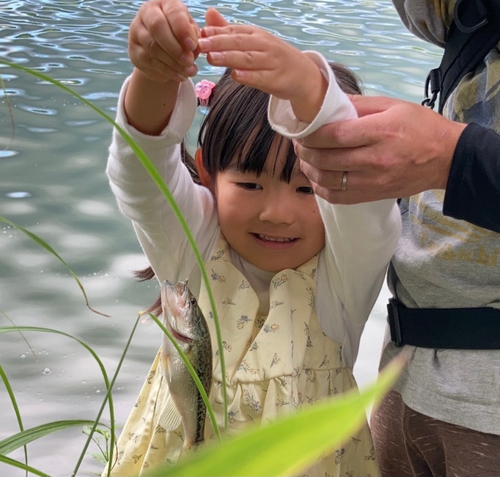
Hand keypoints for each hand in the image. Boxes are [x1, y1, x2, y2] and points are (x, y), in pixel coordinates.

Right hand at [128, 0, 199, 82]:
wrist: (165, 54)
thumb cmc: (181, 38)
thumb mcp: (191, 34)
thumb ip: (193, 37)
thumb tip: (194, 46)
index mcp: (165, 4)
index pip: (173, 12)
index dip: (183, 29)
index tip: (193, 45)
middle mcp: (147, 13)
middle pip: (157, 27)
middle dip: (176, 47)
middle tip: (189, 61)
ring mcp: (137, 31)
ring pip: (153, 46)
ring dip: (173, 62)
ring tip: (188, 71)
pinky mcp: (134, 50)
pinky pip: (150, 61)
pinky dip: (168, 71)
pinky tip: (180, 76)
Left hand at [198, 8, 325, 121]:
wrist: (303, 75)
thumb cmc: (272, 58)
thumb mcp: (252, 41)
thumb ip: (229, 30)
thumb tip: (209, 13)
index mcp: (256, 35)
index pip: (234, 31)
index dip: (217, 32)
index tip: (200, 33)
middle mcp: (264, 45)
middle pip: (239, 43)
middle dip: (219, 43)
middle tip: (201, 44)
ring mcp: (271, 62)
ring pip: (248, 59)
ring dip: (229, 58)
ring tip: (212, 58)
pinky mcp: (276, 80)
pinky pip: (260, 78)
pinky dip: (248, 76)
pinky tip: (235, 75)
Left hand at [295, 95, 466, 203]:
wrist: (446, 159)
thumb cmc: (421, 127)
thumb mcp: (393, 105)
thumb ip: (359, 105)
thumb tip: (328, 102)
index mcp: (380, 132)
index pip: (334, 135)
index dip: (311, 134)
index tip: (301, 130)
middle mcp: (374, 160)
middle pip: (326, 159)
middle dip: (305, 151)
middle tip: (299, 144)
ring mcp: (372, 182)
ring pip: (327, 180)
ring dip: (309, 170)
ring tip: (305, 159)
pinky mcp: (372, 195)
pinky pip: (337, 197)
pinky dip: (321, 189)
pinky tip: (317, 178)